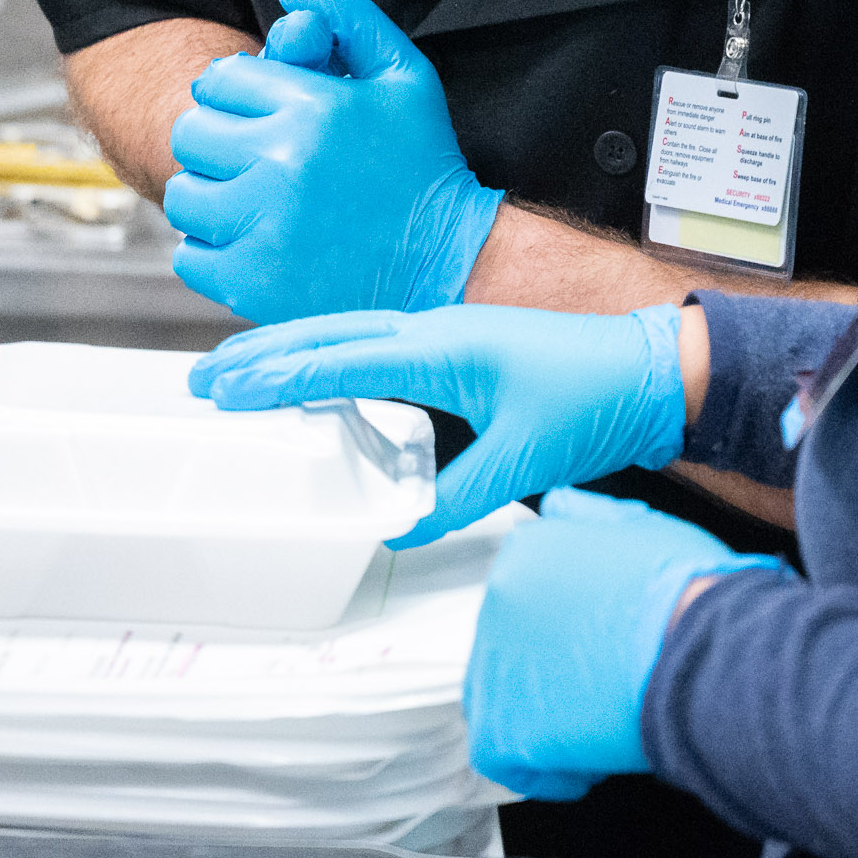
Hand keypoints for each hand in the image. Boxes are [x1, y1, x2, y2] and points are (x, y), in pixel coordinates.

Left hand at [162, 0, 502, 322]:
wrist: (449, 264)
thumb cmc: (424, 165)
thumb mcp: (404, 76)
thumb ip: (348, 18)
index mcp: (313, 108)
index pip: (220, 81)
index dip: (238, 95)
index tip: (262, 115)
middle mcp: (281, 164)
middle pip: (191, 134)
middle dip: (217, 141)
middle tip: (254, 158)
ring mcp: (264, 227)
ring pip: (185, 194)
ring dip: (210, 194)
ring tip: (252, 200)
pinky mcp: (254, 282)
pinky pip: (190, 253)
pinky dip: (213, 248)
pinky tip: (256, 241)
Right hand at [190, 301, 688, 545]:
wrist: (652, 370)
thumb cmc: (597, 397)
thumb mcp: (525, 456)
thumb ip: (459, 495)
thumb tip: (402, 527)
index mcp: (442, 347)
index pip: (341, 359)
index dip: (279, 376)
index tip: (227, 388)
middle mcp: (436, 330)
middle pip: (330, 336)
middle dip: (264, 357)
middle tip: (206, 377)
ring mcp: (447, 335)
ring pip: (350, 336)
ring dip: (292, 353)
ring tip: (241, 373)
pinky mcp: (460, 349)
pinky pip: (377, 346)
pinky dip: (332, 357)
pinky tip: (317, 377)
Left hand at [464, 486, 790, 800]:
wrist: (700, 649)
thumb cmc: (687, 592)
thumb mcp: (640, 525)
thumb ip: (588, 518)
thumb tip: (560, 508)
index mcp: (527, 551)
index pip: (523, 595)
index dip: (563, 630)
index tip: (595, 647)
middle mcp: (499, 601)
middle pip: (509, 648)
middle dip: (551, 674)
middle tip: (602, 689)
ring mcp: (495, 665)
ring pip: (501, 701)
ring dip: (545, 718)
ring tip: (598, 726)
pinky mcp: (504, 727)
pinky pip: (504, 758)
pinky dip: (545, 768)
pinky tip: (586, 764)